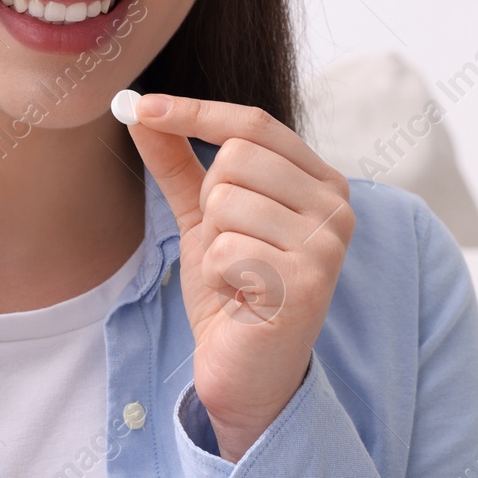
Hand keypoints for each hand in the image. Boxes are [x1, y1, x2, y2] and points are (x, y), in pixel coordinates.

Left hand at [122, 93, 353, 462]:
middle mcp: (336, 205)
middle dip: (210, 202)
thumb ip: (179, 162)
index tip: (140, 107)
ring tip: (237, 275)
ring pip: (226, 200)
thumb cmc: (232, 291)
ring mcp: (328, 243)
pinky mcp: (308, 281)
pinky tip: (241, 299)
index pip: (253, 123)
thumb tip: (142, 111)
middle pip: (236, 156)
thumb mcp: (202, 216)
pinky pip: (226, 248)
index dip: (194, 111)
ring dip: (213, 244)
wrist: (244, 370)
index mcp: (319, 180)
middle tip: (227, 246)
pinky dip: (218, 275)